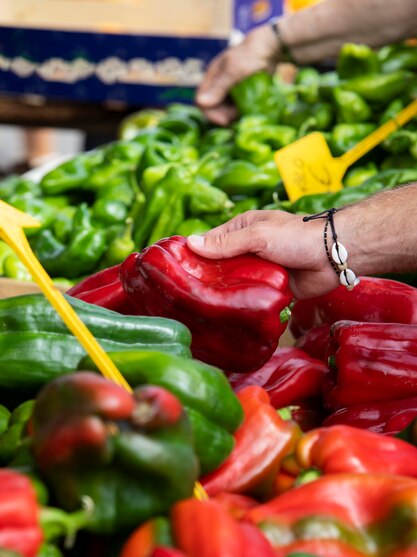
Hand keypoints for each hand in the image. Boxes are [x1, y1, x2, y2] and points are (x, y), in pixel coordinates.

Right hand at [186, 210, 338, 299]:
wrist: (333, 256)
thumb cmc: (296, 237)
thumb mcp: (257, 236)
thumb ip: (226, 244)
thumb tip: (190, 244)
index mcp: (242, 230)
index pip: (210, 241)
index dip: (193, 254)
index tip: (174, 269)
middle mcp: (248, 249)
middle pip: (220, 265)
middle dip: (206, 278)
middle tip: (183, 296)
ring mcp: (259, 270)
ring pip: (234, 283)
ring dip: (223, 293)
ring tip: (199, 308)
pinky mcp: (270, 288)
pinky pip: (250, 296)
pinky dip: (241, 303)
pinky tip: (224, 314)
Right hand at [196, 24, 280, 125]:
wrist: (270, 47)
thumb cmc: (251, 55)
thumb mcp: (235, 70)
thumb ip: (219, 87)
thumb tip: (201, 103)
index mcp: (211, 77)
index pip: (201, 102)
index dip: (210, 114)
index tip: (225, 121)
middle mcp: (217, 84)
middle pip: (212, 108)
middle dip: (223, 116)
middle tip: (238, 115)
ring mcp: (227, 89)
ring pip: (223, 110)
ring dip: (232, 115)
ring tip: (244, 109)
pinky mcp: (238, 93)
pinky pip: (234, 108)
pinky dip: (239, 111)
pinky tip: (248, 108)